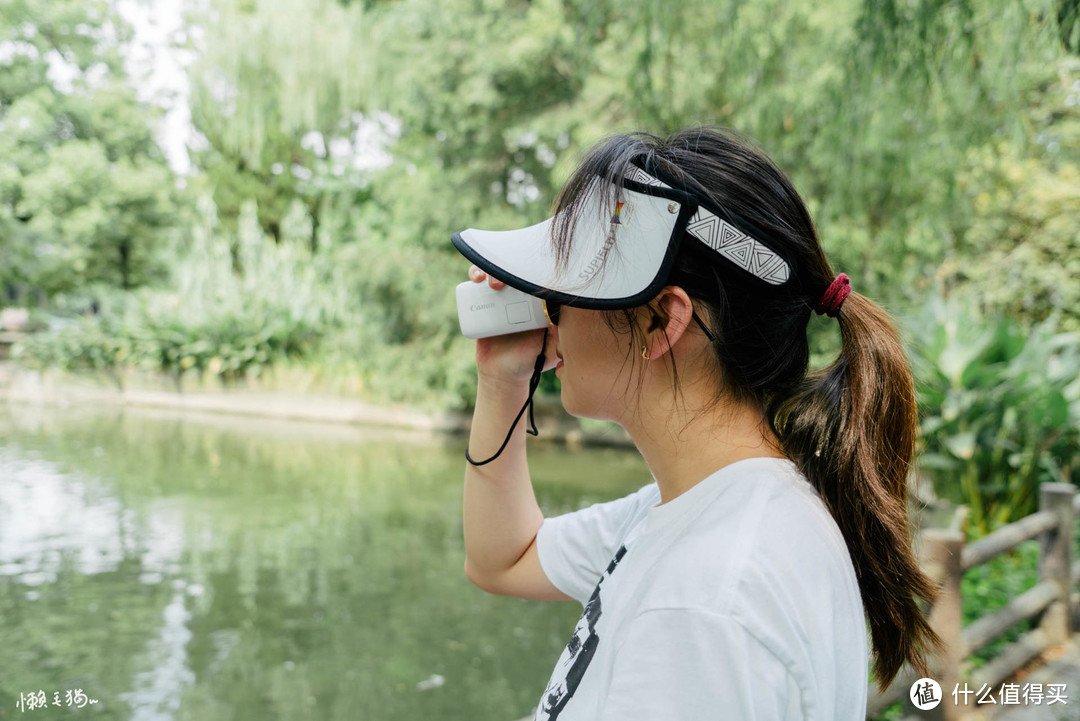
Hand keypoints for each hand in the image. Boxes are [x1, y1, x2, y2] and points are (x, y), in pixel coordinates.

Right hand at [467, 265, 557, 383]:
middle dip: (512, 268)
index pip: (537, 278)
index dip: (535, 269)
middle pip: (516, 271)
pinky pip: (479, 283)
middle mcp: (521, 297)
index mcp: (539, 303)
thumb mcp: (552, 349)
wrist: (502, 373)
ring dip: (493, 269)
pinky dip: (477, 273)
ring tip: (492, 284)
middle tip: (507, 283)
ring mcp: (502, 298)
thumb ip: (562, 336)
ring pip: (497, 273)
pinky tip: (477, 278)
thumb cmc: (530, 361)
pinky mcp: (484, 302)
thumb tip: (569, 315)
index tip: (531, 271)